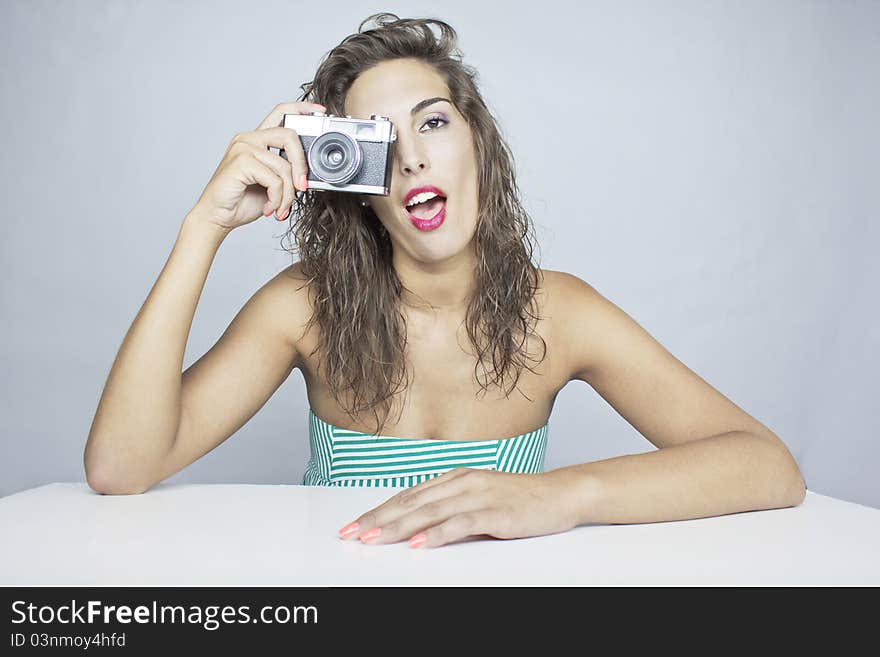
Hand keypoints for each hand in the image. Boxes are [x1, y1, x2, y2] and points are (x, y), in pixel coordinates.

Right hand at [190, 100, 323, 231]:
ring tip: (280, 207)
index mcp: (257, 139)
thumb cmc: (243, 200)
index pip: (281, 112)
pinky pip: (274, 179)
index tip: (319, 111)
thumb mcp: (273, 184)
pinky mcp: (241, 162)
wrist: (218, 216)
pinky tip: (270, 208)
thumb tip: (308, 175)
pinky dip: (277, 199)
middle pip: (289, 135)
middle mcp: (249, 139)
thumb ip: (288, 172)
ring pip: (284, 166)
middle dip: (302, 165)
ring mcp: (243, 148)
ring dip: (287, 194)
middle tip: (302, 187)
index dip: (302, 108)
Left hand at [337, 467, 576, 548]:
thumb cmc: (519, 499)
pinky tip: (420, 544)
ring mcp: (478, 495)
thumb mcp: (479, 496)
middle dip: (378, 519)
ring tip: (374, 539)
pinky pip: (461, 523)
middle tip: (352, 533)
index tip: (355, 525)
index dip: (379, 510)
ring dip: (398, 527)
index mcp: (455, 478)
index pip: (408, 496)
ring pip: (430, 512)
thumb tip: (417, 524)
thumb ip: (450, 505)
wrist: (559, 494)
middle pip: (412, 503)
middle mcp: (462, 482)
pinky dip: (438, 534)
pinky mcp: (495, 512)